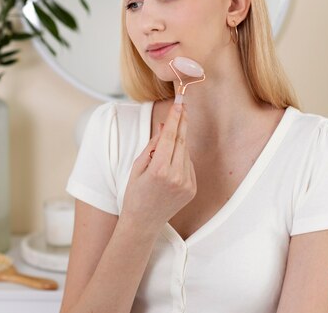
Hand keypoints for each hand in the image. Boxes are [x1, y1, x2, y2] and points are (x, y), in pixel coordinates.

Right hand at [120, 103, 196, 231]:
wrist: (143, 223)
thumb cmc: (135, 194)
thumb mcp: (138, 166)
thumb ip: (153, 145)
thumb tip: (164, 126)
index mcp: (160, 170)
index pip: (170, 137)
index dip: (175, 119)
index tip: (179, 104)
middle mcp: (177, 176)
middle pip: (182, 141)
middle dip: (182, 123)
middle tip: (183, 107)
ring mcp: (187, 184)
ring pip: (185, 153)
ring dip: (178, 144)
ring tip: (164, 150)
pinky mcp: (192, 189)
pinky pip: (188, 165)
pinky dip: (181, 159)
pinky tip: (169, 166)